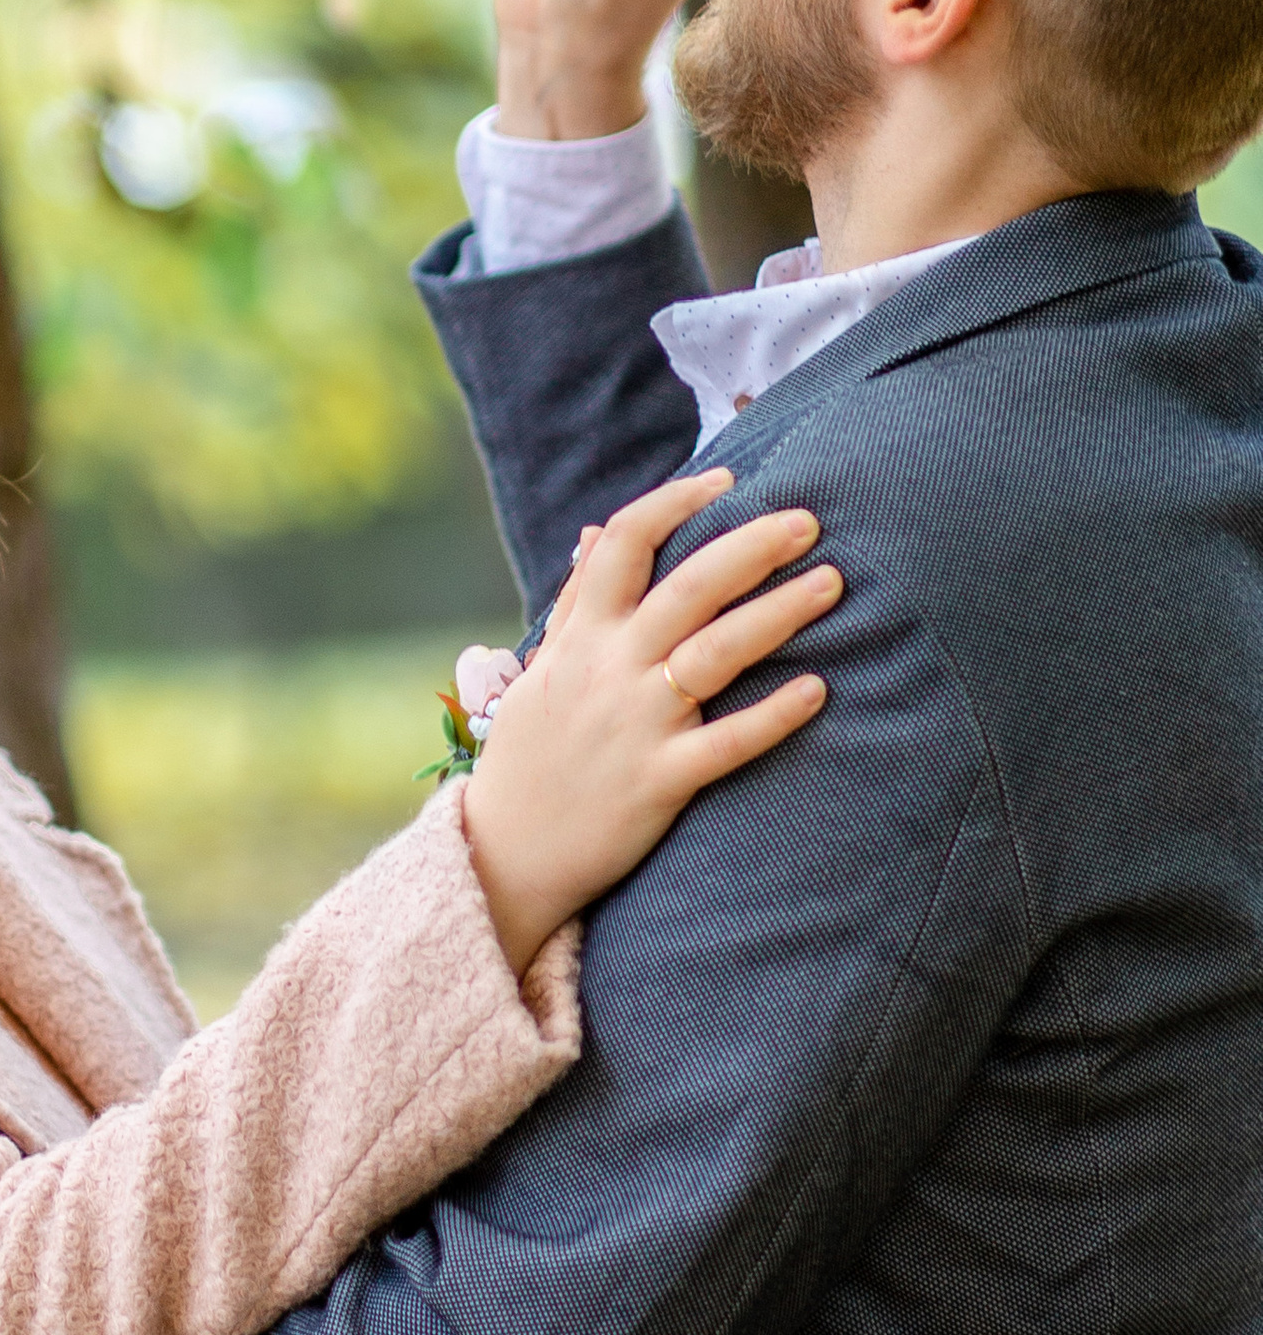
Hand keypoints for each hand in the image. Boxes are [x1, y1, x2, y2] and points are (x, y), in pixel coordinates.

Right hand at [461, 469, 838, 966]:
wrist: (503, 855)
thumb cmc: (530, 757)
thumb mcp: (540, 670)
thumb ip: (575, 603)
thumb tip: (593, 535)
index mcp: (579, 637)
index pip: (622, 542)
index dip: (675, 502)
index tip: (727, 478)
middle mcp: (608, 670)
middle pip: (687, 587)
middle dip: (751, 546)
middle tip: (808, 521)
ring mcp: (636, 725)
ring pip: (716, 653)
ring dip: (778, 614)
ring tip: (831, 584)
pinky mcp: (660, 783)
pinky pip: (727, 743)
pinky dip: (773, 716)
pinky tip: (818, 690)